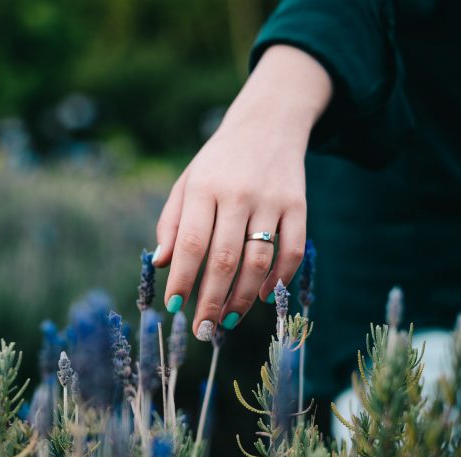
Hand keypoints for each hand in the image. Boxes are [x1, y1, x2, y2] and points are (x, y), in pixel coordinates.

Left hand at [152, 45, 331, 339]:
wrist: (268, 123)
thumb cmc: (218, 162)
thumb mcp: (187, 182)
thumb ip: (172, 222)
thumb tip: (162, 262)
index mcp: (203, 187)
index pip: (191, 243)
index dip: (182, 278)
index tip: (174, 306)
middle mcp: (237, 194)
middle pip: (224, 259)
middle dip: (211, 300)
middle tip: (202, 329)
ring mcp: (271, 200)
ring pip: (258, 260)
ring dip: (242, 297)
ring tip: (228, 321)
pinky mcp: (298, 205)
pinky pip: (292, 250)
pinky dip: (279, 279)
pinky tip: (261, 296)